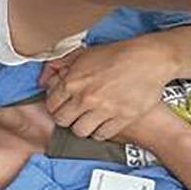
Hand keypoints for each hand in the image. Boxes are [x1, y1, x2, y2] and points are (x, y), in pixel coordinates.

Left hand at [39, 35, 177, 139]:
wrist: (148, 60)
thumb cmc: (116, 55)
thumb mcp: (83, 54)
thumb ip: (59, 66)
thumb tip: (42, 81)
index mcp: (73, 82)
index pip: (51, 105)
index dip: (55, 106)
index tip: (61, 105)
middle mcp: (85, 98)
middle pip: (62, 121)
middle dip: (66, 118)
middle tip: (73, 113)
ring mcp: (104, 110)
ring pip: (80, 131)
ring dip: (82, 127)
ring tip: (87, 120)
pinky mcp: (122, 118)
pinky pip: (102, 135)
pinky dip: (99, 132)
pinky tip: (102, 124)